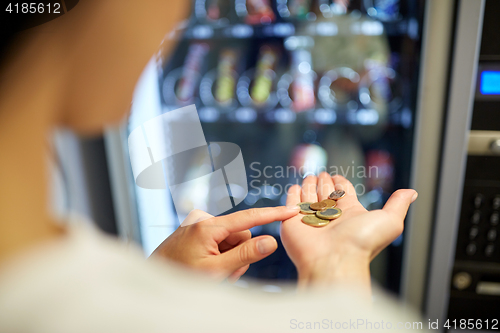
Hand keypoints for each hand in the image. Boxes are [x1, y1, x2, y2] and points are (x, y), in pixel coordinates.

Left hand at [152, 206, 299, 281]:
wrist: (154, 276)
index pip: (249, 218)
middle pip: (240, 234)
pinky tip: (205, 265)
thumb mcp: (216, 270)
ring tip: (211, 272)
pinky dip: (219, 254)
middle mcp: (203, 219)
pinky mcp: (196, 230)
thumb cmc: (180, 276)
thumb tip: (271, 241)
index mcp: (208, 226)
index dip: (273, 214)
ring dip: (228, 257)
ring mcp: (198, 224)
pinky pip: (219, 240)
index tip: (291, 209)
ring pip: (231, 240)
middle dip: (238, 254)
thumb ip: (245, 255)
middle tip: (223, 273)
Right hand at [281, 173, 416, 293]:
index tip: (336, 176)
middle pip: (325, 193)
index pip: (343, 192)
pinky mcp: (293, 222)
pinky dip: (293, 195)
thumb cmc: (362, 243)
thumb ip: (397, 204)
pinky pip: (292, 203)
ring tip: (309, 176)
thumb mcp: (389, 221)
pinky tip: (295, 187)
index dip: (340, 183)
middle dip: (323, 182)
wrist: (334, 260)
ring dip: (309, 185)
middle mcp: (330, 215)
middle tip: (321, 174)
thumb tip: (412, 192)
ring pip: (309, 196)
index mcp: (350, 212)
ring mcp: (310, 219)